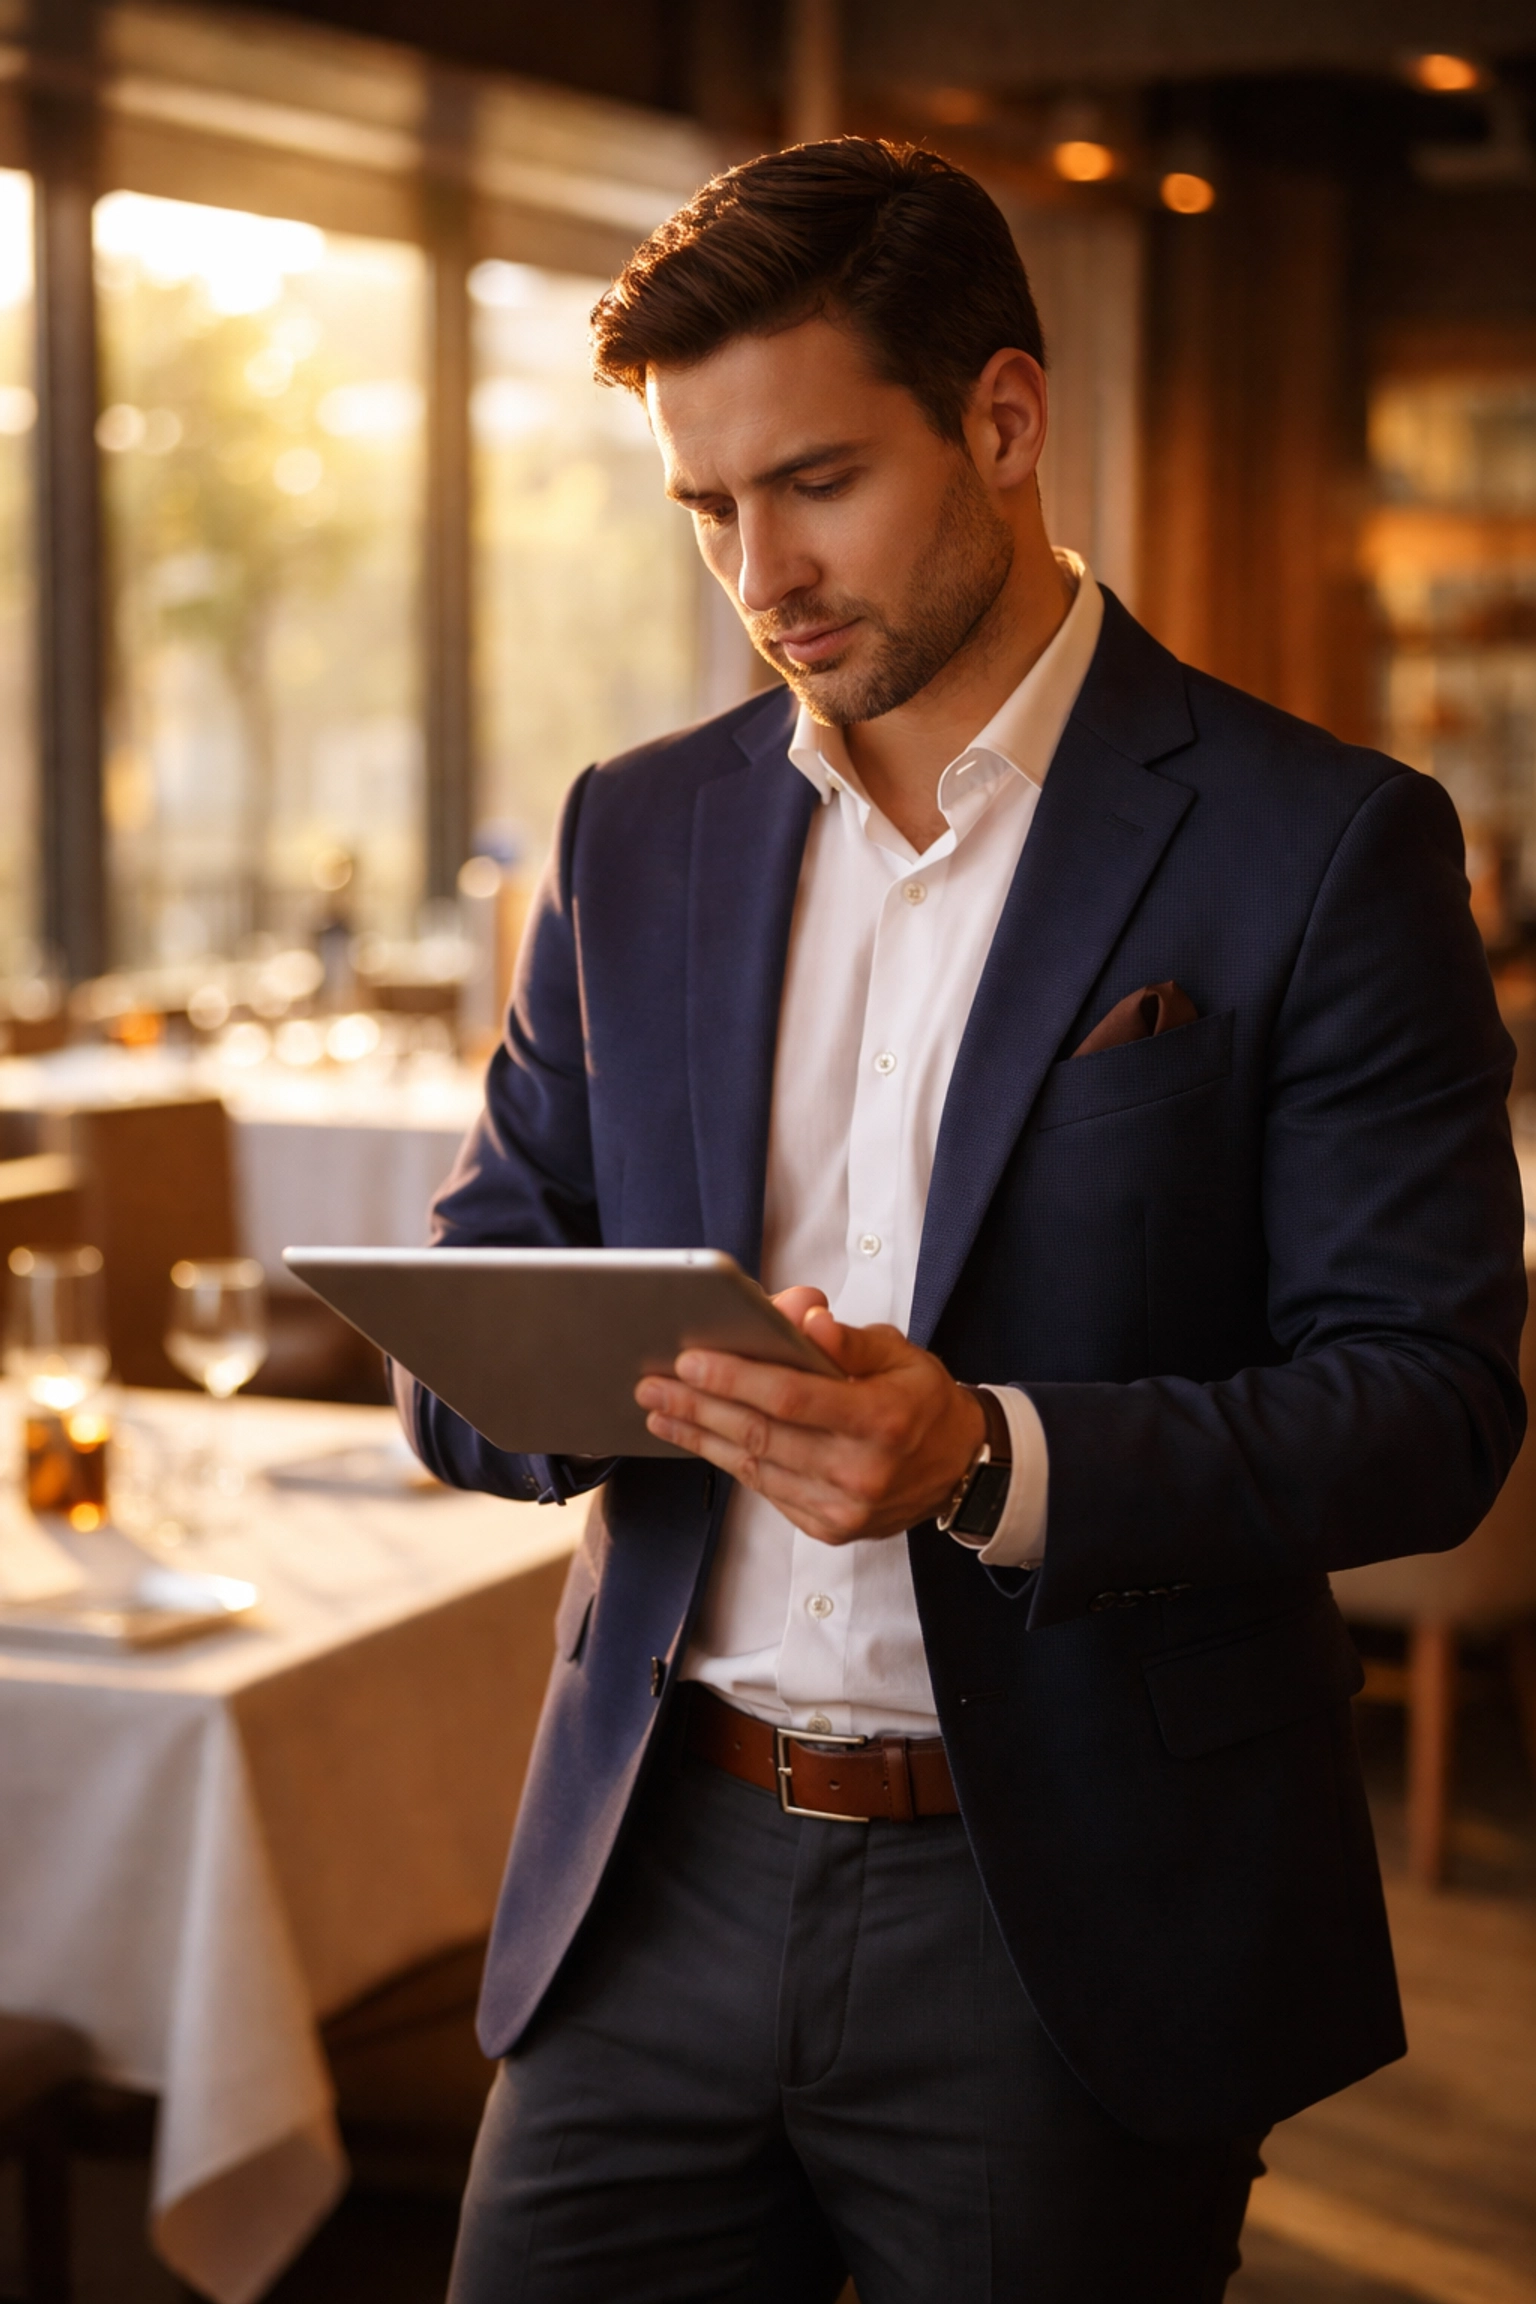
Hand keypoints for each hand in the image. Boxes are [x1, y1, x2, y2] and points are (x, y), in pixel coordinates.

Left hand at [635, 1287, 986, 1545]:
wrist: (959, 1467)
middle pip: (762, 1435)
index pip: (792, 1397)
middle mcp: (863, 1471)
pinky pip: (767, 1490)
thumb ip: (847, 1340)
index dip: (736, 1378)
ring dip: (700, 1437)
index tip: (690, 1359)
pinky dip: (728, 1461)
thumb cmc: (922, 1400)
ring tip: (660, 1410)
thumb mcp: (899, 1355)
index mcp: (883, 1419)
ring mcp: (844, 1508)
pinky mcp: (829, 1528)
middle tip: (652, 1384)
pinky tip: (699, 1438)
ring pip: (756, 1468)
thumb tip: (803, 1317)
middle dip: (699, 1406)